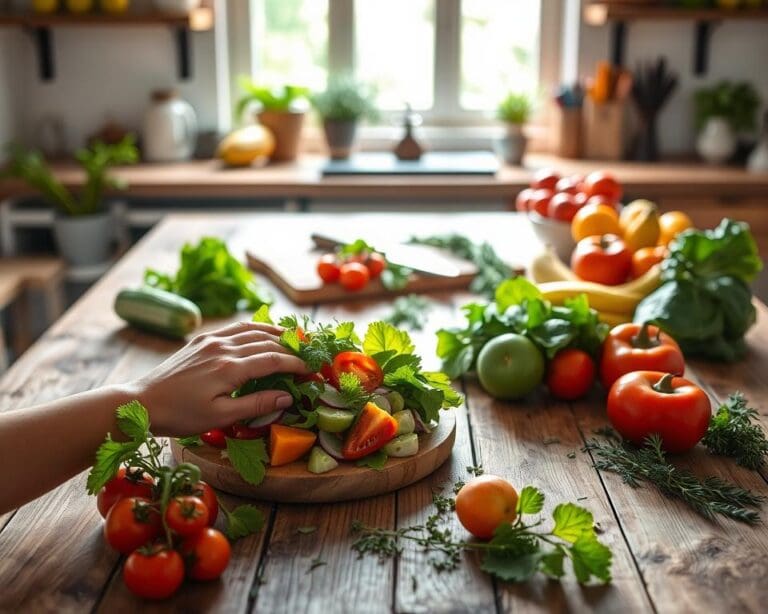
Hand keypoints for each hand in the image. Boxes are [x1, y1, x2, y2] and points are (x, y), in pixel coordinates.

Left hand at [131, 322, 309, 436]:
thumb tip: (288, 397)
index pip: (273, 360)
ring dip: (276, 333)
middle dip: (291, 349)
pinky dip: (255, 328)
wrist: (141, 402)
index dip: (296, 364)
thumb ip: (256, 404)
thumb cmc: (180, 416)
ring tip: (295, 339)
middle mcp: (223, 348)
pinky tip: (263, 333)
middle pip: (267, 342)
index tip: (313, 371)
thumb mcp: (220, 417)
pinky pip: (235, 328)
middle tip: (309, 356)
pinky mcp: (201, 339)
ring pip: (253, 330)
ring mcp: (211, 340)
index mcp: (229, 368)